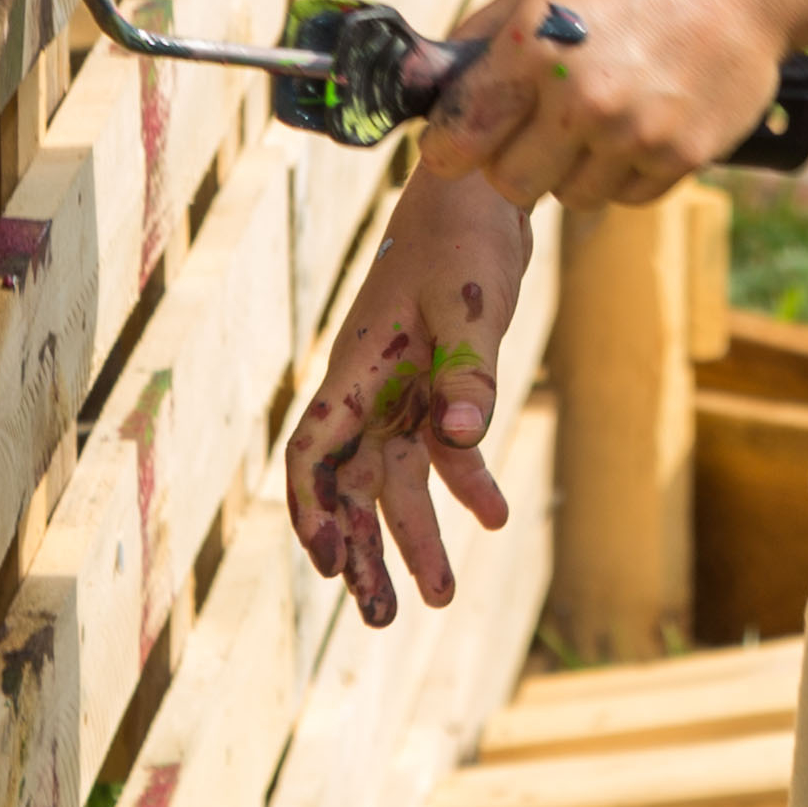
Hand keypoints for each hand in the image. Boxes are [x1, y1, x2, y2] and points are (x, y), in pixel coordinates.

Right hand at [280, 175, 528, 627]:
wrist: (483, 187)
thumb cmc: (463, 234)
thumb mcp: (470, 302)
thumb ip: (468, 374)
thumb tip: (461, 445)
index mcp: (358, 370)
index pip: (314, 453)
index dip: (313, 512)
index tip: (331, 565)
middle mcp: (371, 387)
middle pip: (355, 485)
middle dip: (366, 552)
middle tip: (383, 619)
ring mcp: (402, 386)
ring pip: (398, 478)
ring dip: (416, 535)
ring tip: (440, 597)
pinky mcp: (437, 379)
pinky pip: (442, 447)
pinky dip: (466, 483)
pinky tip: (494, 515)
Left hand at [418, 0, 807, 210]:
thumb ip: (482, 32)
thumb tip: (422, 77)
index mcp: (533, 44)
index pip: (457, 139)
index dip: (450, 144)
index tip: (461, 139)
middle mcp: (581, 97)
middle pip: (511, 184)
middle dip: (514, 160)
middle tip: (537, 125)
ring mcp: (635, 132)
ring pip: (573, 195)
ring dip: (576, 166)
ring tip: (604, 110)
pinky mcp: (682, 156)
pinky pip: (629, 195)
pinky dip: (628, 170)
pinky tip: (645, 118)